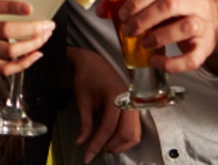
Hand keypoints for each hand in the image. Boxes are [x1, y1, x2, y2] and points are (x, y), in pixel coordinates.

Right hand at [0, 0, 53, 75]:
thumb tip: (24, 6)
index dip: (12, 7)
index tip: (30, 8)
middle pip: (5, 30)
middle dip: (33, 28)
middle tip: (49, 24)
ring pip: (9, 50)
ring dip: (33, 44)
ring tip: (45, 36)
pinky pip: (5, 68)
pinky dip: (25, 63)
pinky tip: (36, 54)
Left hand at [67, 47, 141, 162]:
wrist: (93, 62)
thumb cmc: (87, 77)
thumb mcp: (82, 100)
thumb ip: (84, 123)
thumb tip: (82, 143)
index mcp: (116, 95)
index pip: (108, 127)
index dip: (97, 144)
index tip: (87, 156)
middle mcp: (129, 100)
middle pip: (126, 133)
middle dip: (110, 146)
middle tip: (95, 151)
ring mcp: (134, 104)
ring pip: (134, 134)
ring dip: (119, 145)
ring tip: (103, 145)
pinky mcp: (134, 107)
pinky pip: (135, 129)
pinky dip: (125, 138)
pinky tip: (112, 139)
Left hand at [117, 0, 217, 74]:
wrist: (213, 21)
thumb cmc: (180, 8)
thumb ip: (133, 1)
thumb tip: (101, 10)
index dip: (138, 0)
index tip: (123, 13)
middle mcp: (197, 1)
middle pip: (169, 6)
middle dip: (143, 19)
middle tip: (128, 30)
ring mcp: (204, 24)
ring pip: (185, 27)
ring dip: (158, 37)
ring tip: (143, 43)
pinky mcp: (206, 47)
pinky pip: (192, 58)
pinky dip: (172, 63)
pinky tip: (155, 61)